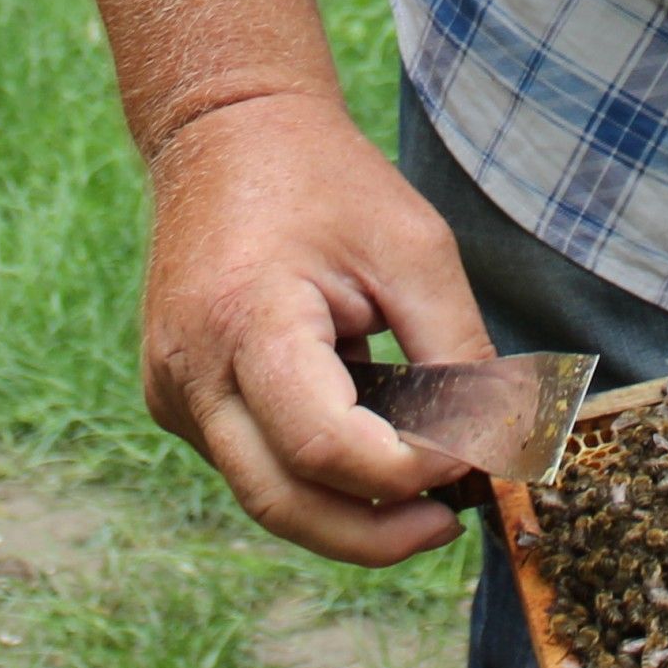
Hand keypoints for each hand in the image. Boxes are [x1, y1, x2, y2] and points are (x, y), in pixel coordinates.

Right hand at [139, 89, 494, 563]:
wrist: (226, 133)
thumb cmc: (326, 183)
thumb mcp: (414, 250)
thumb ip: (455, 351)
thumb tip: (495, 448)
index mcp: (246, 321)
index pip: (325, 448)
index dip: (407, 471)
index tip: (471, 457)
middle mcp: (190, 371)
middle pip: (283, 503)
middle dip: (373, 535)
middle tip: (449, 521)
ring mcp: (172, 393)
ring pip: (266, 493)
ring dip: (347, 504)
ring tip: (421, 466)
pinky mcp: (176, 400)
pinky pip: (251, 461)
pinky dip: (314, 468)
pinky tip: (365, 425)